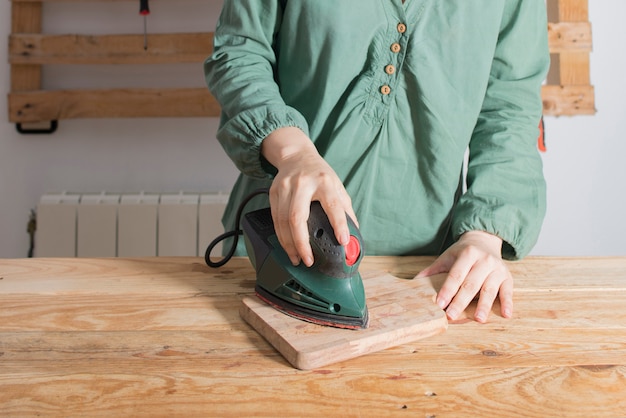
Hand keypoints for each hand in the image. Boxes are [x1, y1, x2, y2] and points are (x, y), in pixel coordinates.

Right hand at [261, 127, 356, 266]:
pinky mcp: (273, 192)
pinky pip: (275, 219)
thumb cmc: (319, 174)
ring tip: (296, 258)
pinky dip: (281, 236)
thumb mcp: (337, 186)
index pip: (333, 205)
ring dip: (289, 244)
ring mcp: (285, 187)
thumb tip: (353, 235)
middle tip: (308, 260)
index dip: (339, 224)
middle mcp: (303, 184)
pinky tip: (287, 246)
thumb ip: (345, 209)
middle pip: (297, 217)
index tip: (343, 241)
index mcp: (324, 181)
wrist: (296, 156)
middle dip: (301, 243)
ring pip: (282, 221)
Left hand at [416, 231, 512, 322]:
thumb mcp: (447, 257)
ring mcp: (497, 269)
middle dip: (461, 301)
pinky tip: (505, 315)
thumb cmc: (463, 253)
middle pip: (471, 284)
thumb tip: (413, 283)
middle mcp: (484, 260)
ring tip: (478, 319)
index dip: (448, 290)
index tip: (440, 303)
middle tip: (452, 316)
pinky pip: (508, 292)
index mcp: (468, 254)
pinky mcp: (508, 277)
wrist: (485, 241)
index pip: (456, 275)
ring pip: (489, 290)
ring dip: (484, 306)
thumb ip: (432, 270)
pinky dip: (507, 303)